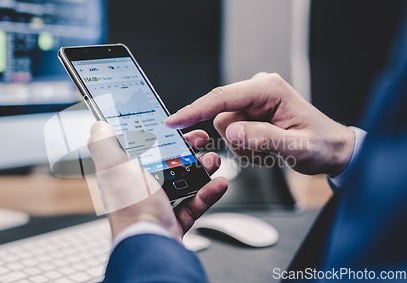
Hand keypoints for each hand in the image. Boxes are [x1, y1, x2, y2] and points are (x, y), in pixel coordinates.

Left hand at [87, 121, 227, 241]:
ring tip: (212, 161)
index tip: (174, 124)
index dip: (157, 133)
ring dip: (200, 168)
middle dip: (186, 149)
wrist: (152, 245)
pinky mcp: (173, 220)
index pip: (140, 146)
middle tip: (200, 140)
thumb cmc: (130, 208)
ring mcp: (157, 205)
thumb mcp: (114, 167)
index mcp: (124, 172)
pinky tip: (217, 184)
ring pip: (183, 180)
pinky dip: (207, 193)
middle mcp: (138, 188)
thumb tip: (98, 126)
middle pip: (166, 161)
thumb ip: (104, 145)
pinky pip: (193, 203)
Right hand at [165, 73, 355, 176]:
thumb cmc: (320, 145)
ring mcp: (253, 101)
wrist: (330, 149)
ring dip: (241, 145)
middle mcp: (258, 90)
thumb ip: (264, 138)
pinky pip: (231, 131)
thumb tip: (232, 132)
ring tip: (266, 150)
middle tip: (261, 152)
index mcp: (268, 89)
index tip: (174, 121)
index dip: (195, 110)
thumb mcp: (297, 147)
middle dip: (236, 140)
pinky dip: (244, 146)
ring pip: (224, 127)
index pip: (223, 97)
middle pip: (221, 115)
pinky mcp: (250, 111)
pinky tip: (263, 148)